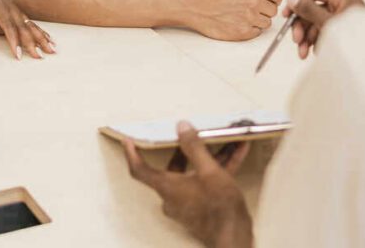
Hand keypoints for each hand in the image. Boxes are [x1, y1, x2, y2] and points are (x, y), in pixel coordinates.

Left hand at [0, 0, 55, 59]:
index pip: (9, 27)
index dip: (15, 42)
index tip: (18, 55)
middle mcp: (10, 6)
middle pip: (23, 26)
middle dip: (33, 42)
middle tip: (40, 56)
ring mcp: (16, 8)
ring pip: (31, 25)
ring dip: (41, 38)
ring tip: (52, 49)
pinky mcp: (19, 13)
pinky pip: (31, 24)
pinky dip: (40, 33)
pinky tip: (49, 40)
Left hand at [124, 122, 252, 247]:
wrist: (235, 237)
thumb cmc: (219, 206)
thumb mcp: (209, 171)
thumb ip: (194, 147)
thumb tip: (181, 127)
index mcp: (167, 187)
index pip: (140, 170)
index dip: (132, 154)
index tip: (128, 141)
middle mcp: (173, 196)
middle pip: (172, 168)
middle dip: (185, 149)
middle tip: (189, 133)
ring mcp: (187, 203)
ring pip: (193, 174)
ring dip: (208, 157)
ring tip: (224, 140)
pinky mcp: (201, 207)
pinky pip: (205, 182)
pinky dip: (217, 169)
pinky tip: (237, 154)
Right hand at [191, 0, 282, 40]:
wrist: (198, 7)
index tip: (267, 1)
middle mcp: (253, 1)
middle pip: (273, 10)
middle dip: (264, 10)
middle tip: (251, 8)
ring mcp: (249, 17)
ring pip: (267, 23)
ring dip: (258, 20)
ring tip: (243, 15)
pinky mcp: (243, 31)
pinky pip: (257, 32)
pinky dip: (250, 29)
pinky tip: (239, 22)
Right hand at [289, 0, 364, 58]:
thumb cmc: (355, 40)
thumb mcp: (327, 23)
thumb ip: (309, 10)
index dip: (299, 2)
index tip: (287, 14)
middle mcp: (342, 6)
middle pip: (313, 10)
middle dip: (302, 27)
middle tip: (296, 38)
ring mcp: (341, 20)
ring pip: (315, 24)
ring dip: (305, 38)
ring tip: (303, 52)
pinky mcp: (339, 33)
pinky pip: (321, 33)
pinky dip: (314, 42)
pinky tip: (313, 52)